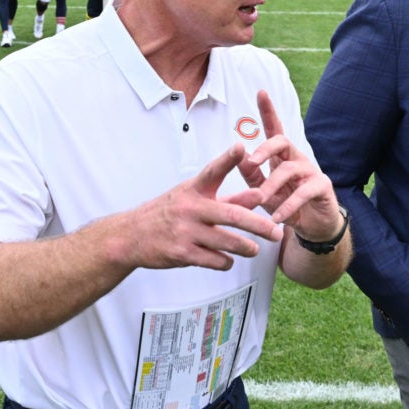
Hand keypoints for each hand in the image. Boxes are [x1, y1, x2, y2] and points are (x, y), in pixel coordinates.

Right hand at [126, 144, 282, 271]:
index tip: (241, 147)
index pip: (213, 171)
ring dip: (246, 247)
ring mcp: (186, 231)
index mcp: (193, 189)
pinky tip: (228, 260)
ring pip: (227, 242)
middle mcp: (190, 208)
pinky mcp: (182, 253)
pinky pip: (214, 260)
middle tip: (277, 231)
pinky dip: (226, 261)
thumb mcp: (194, 198)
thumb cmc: (169, 213)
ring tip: (255, 249)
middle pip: (232, 215)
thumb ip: (228, 198)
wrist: (131, 236)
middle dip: (259, 225)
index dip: (228, 159)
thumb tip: (258, 196)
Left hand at [239, 90, 341, 241]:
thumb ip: (252, 177)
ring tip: (261, 200)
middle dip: (265, 148)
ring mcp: (311, 171)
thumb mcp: (265, 192)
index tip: (261, 92)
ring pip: (290, 169)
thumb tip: (239, 159)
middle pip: (282, 141)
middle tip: (251, 161)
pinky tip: (278, 217)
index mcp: (282, 156)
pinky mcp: (322, 186)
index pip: (275, 129)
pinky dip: (289, 205)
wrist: (313, 227)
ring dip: (272, 185)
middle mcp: (297, 158)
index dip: (268, 110)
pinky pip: (304, 192)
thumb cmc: (286, 205)